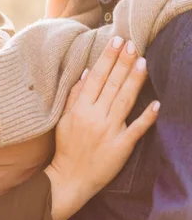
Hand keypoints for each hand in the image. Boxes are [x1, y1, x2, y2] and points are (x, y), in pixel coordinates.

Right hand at [44, 37, 159, 219]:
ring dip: (135, 80)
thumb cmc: (66, 147)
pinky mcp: (121, 147)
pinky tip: (157, 103)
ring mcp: (110, 131)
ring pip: (125, 100)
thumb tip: (88, 72)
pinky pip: (136, 129)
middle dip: (123, 62)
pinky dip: (147, 117)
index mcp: (80, 108)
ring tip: (143, 61)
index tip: (117, 41)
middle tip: (133, 44)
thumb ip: (74, 95)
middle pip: (113, 84)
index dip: (108, 58)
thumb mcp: (63, 119)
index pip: (97, 77)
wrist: (70, 178)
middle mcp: (95, 117)